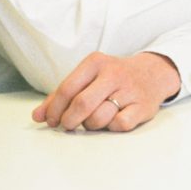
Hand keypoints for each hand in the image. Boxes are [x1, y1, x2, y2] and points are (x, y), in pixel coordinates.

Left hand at [32, 51, 179, 131]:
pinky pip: (119, 125)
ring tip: (94, 119)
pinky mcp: (143, 106)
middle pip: (81, 104)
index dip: (54, 109)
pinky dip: (112, 127)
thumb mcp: (88, 77)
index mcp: (96, 62)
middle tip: (69, 125)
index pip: (67, 89)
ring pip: (99, 118)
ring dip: (91, 125)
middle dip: (70, 120)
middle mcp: (114, 73)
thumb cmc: (112, 78)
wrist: (153, 73)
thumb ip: (61, 95)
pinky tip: (113, 119)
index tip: (52, 120)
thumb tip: (37, 116)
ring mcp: (130, 90)